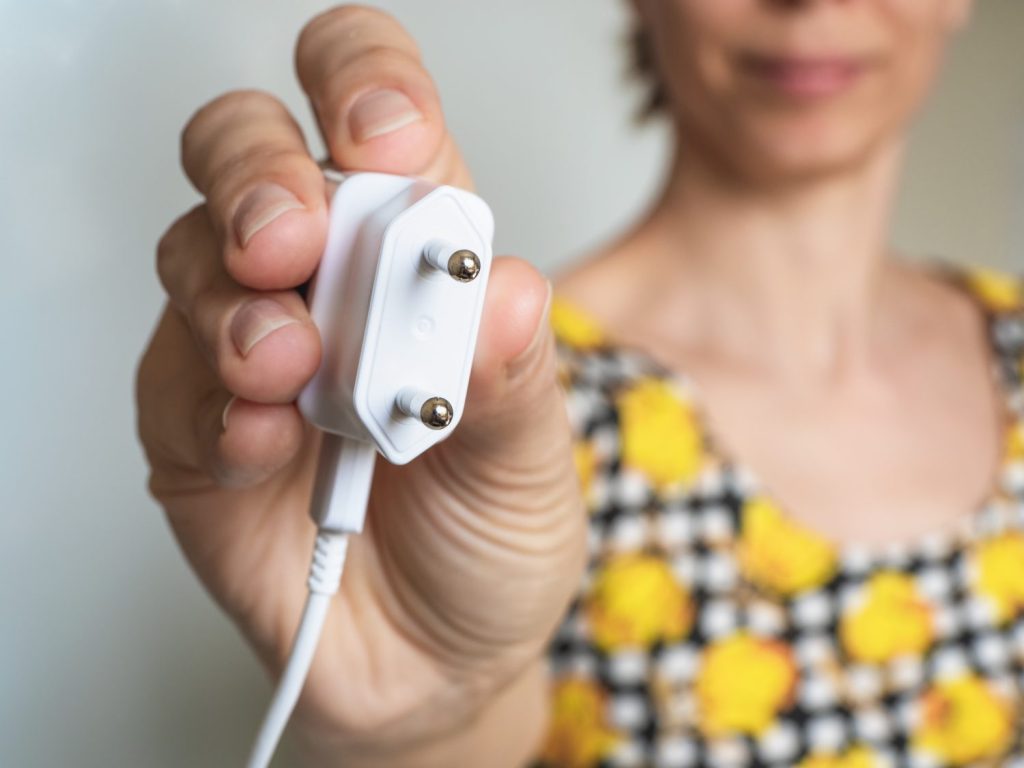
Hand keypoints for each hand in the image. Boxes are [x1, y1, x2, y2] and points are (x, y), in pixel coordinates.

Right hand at [135, 6, 584, 765]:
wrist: (439, 662)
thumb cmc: (489, 538)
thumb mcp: (533, 457)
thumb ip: (512, 373)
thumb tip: (499, 285)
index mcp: (420, 256)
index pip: (376, 118)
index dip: (367, 89)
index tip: (385, 135)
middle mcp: (325, 286)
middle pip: (252, 157)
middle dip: (260, 176)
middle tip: (292, 237)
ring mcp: (252, 355)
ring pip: (195, 258)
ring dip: (238, 303)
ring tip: (294, 369)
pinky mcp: (195, 435)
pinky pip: (174, 389)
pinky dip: (215, 406)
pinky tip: (265, 443)